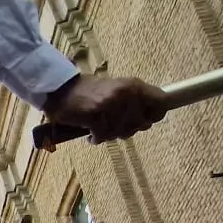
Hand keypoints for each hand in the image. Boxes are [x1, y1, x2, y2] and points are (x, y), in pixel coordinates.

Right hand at [43, 74, 167, 142]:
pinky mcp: (95, 115)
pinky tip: (89, 130)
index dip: (154, 115)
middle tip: (113, 123)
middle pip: (142, 124)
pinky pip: (103, 136)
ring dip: (109, 134)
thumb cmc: (89, 92)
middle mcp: (126, 93)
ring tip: (99, 125)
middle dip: (128, 129)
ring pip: (122, 132)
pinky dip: (95, 137)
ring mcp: (111, 104)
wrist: (61, 90)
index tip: (142, 119)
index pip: (162, 103)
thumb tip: (150, 120)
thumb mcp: (119, 90)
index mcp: (134, 85)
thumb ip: (136, 102)